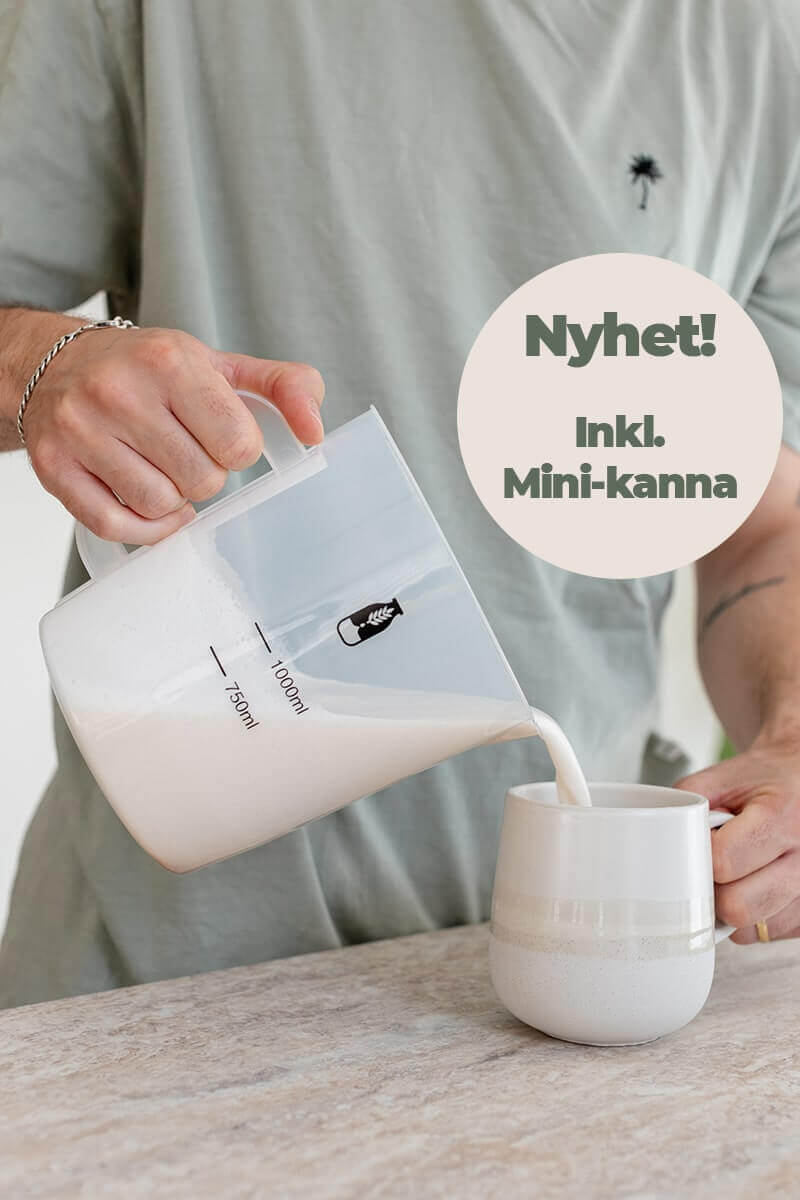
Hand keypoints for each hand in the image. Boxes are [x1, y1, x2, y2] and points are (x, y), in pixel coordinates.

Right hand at [23, 325, 324, 543]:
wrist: (55, 363)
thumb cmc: (148, 370)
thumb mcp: (219, 364)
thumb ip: (283, 387)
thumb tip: (315, 432)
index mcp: (169, 361)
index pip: (238, 444)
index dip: (237, 449)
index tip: (219, 435)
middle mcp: (119, 392)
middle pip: (202, 481)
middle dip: (204, 474)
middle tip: (184, 450)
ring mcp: (80, 431)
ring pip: (160, 505)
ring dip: (172, 498)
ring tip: (158, 466)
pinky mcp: (54, 467)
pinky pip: (116, 526)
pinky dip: (141, 526)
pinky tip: (143, 500)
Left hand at [676, 738, 799, 942]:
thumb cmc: (764, 781)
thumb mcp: (725, 775)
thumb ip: (689, 802)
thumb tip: (660, 841)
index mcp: (779, 818)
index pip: (722, 862)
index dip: (698, 859)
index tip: (695, 849)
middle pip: (738, 907)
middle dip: (712, 890)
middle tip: (710, 867)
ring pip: (749, 929)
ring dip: (730, 906)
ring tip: (737, 872)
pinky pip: (763, 934)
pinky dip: (750, 917)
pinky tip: (754, 885)